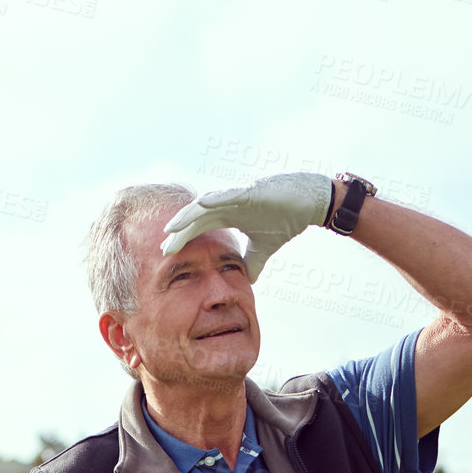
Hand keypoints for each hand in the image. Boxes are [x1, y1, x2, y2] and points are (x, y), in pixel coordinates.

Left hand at [161, 171, 332, 282]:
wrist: (309, 203)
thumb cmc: (285, 219)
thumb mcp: (264, 248)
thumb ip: (253, 262)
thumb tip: (248, 281)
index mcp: (228, 217)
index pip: (199, 229)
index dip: (183, 240)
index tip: (167, 254)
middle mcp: (228, 205)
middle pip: (196, 219)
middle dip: (179, 232)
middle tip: (163, 247)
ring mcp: (237, 197)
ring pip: (205, 206)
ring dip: (188, 216)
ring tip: (171, 227)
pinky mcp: (250, 191)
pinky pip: (228, 195)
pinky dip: (214, 199)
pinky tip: (199, 204)